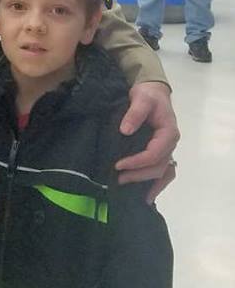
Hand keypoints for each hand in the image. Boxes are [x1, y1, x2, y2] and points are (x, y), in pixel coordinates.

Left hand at [116, 81, 179, 202]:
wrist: (153, 93)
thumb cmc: (147, 95)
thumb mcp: (141, 98)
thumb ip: (135, 113)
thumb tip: (125, 130)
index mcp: (168, 132)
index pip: (154, 153)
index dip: (137, 162)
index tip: (118, 165)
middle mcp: (170, 144)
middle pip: (158, 166)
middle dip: (139, 175)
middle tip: (119, 178)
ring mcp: (167, 149)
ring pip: (162, 172)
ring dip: (147, 183)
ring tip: (131, 191)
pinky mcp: (161, 152)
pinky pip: (163, 172)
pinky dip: (156, 184)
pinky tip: (146, 194)